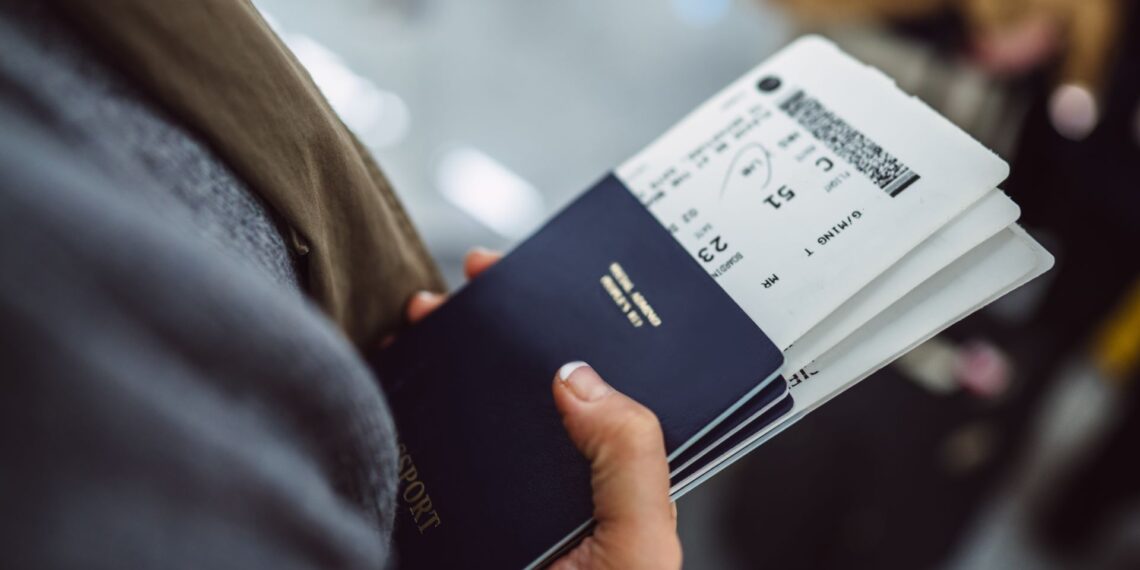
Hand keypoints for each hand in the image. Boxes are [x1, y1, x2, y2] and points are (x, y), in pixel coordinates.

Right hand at [404, 249, 681, 569]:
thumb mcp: (640, 545)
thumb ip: (629, 455)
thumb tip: (578, 375)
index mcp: (611, 476)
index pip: (600, 382)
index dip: (575, 324)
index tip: (544, 277)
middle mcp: (554, 479)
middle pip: (529, 384)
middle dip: (500, 325)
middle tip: (471, 281)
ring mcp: (496, 497)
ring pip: (471, 409)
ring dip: (447, 356)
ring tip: (425, 314)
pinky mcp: (447, 519)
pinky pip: (425, 454)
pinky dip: (403, 410)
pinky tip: (392, 375)